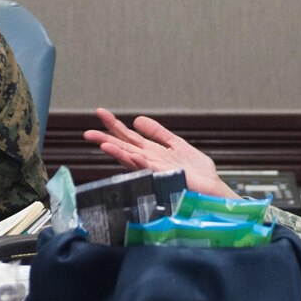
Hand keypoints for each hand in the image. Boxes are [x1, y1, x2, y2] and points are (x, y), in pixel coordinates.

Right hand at [83, 108, 238, 197]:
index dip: (115, 125)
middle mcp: (150, 162)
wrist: (212, 188)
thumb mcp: (176, 144)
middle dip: (106, 139)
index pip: (128, 137)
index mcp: (152, 152)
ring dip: (118, 152)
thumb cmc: (196, 171)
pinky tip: (132, 155)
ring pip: (132, 159)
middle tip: (88, 132)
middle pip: (124, 148)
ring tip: (102, 144)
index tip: (100, 113)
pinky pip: (151, 169)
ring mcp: (156, 170)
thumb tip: (138, 120)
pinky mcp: (166, 178)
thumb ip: (158, 133)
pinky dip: (141, 162)